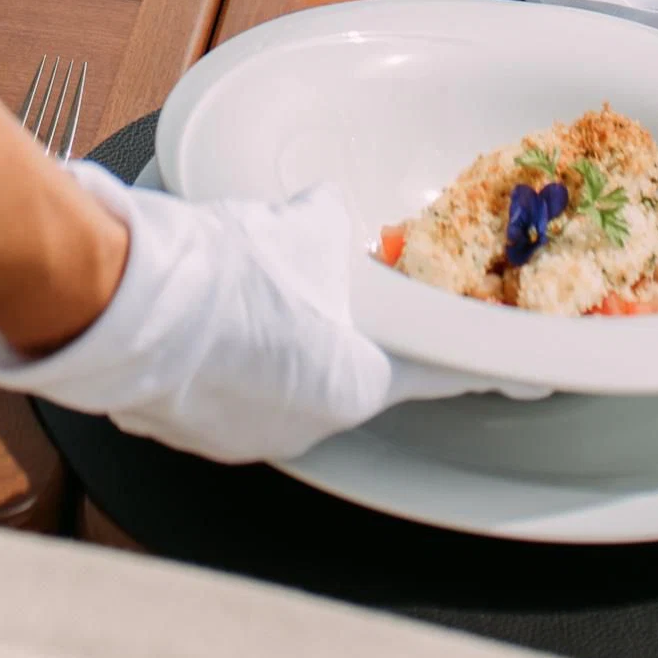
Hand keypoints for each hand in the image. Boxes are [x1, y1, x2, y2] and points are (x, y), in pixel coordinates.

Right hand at [0, 162, 506, 465]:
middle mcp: (312, 426)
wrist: (123, 298)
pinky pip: (228, 391)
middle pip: (357, 377)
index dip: (490, 361)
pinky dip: (231, 356)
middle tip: (347, 299)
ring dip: (285, 346)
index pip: (447, 373)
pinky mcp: (192, 430)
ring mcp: (248, 436)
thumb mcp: (304, 228)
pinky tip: (214, 313)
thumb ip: (332, 233)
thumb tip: (331, 221)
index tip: (534, 368)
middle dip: (356, 337)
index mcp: (359, 384)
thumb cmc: (226, 269)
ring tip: (262, 294)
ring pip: (286, 384)